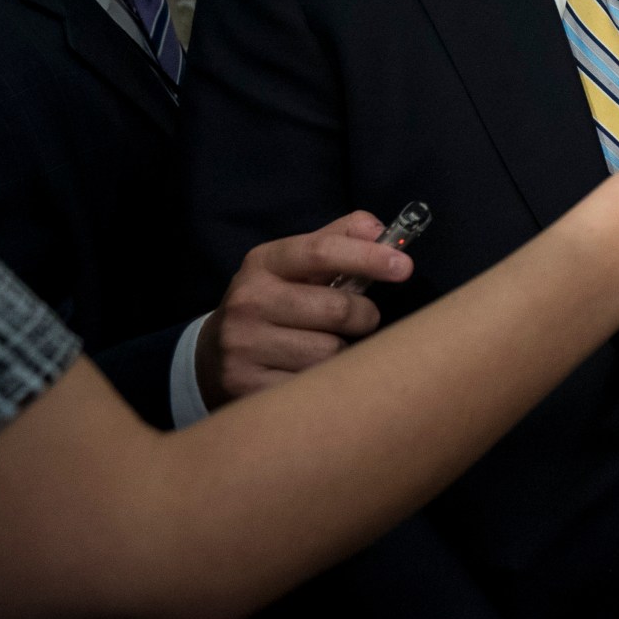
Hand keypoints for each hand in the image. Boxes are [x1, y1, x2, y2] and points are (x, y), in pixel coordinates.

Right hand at [199, 211, 412, 406]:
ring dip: (343, 352)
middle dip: (363, 316)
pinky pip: (315, 386)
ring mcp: (243, 346)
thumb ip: (339, 238)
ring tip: (321, 346)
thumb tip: (381, 231)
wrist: (214, 355)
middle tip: (358, 320)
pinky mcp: (246, 387)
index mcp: (263, 263)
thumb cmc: (275, 302)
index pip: (321, 252)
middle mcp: (248, 302)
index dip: (368, 257)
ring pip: (331, 352)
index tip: (404, 267)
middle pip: (338, 309)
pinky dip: (324, 382)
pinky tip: (308, 373)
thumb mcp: (296, 264)